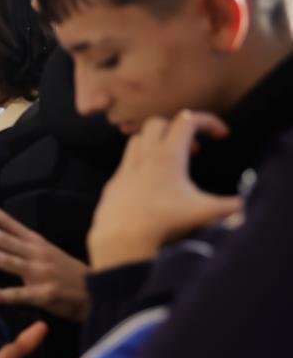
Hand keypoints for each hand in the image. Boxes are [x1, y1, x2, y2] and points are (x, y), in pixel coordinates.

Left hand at [0, 194, 89, 321]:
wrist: (97, 292)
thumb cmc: (69, 273)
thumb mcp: (49, 253)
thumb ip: (26, 248)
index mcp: (37, 243)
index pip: (10, 223)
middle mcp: (37, 254)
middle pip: (5, 239)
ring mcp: (40, 273)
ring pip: (8, 261)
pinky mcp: (43, 294)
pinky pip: (19, 294)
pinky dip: (2, 294)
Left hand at [88, 111, 242, 269]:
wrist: (123, 237)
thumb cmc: (164, 222)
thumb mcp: (203, 212)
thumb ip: (229, 206)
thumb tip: (243, 207)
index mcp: (168, 155)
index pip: (188, 120)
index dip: (208, 121)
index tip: (221, 135)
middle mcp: (144, 156)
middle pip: (157, 123)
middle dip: (178, 129)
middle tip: (194, 151)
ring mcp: (126, 169)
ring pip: (138, 139)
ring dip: (156, 143)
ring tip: (173, 164)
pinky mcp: (114, 183)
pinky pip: (126, 163)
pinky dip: (141, 164)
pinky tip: (152, 185)